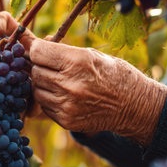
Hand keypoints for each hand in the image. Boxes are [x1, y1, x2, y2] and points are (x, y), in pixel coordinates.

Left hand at [0, 12, 166, 145]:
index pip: (38, 52)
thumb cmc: (113, 74)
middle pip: (35, 72)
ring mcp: (67, 105)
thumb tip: (33, 45)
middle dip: (40, 67)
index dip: (37, 50)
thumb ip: (62, 51)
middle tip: (53, 67)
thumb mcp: (91, 55)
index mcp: (78, 62)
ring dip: (43, 85)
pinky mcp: (66, 120)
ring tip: (59, 82)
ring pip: (36, 90)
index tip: (42, 51)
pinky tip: (64, 96)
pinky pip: (44, 106)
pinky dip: (50, 100)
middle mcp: (70, 84)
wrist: (133, 106)